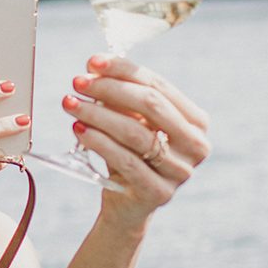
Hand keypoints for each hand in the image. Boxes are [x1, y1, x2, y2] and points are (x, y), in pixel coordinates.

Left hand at [64, 54, 210, 221]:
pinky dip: (98, 141)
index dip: (124, 70)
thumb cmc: (129, 155)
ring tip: (70, 103)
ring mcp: (180, 171)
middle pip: (151, 106)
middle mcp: (196, 145)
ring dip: (98, 113)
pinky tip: (78, 129)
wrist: (127, 205)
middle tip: (78, 81)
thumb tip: (95, 67)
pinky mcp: (159, 192)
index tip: (92, 62)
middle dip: (110, 89)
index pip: (158, 85)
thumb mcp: (130, 123)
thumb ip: (121, 98)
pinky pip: (125, 160)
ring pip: (136, 133)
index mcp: (195, 121)